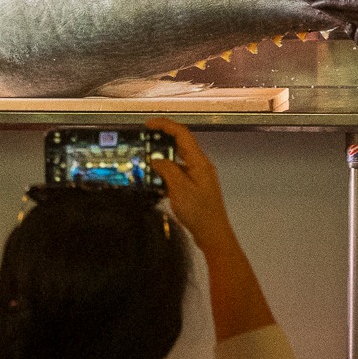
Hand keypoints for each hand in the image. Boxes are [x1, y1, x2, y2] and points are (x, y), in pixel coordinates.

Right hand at [146, 117, 235, 254]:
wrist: (212, 234)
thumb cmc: (200, 213)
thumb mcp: (179, 189)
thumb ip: (167, 170)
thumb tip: (157, 160)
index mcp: (199, 162)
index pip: (182, 134)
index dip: (165, 125)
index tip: (149, 124)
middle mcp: (201, 166)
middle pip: (180, 145)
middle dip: (162, 141)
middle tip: (145, 143)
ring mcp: (199, 176)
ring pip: (178, 160)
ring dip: (163, 160)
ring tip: (147, 164)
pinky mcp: (195, 187)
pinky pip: (179, 174)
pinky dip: (167, 174)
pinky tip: (157, 183)